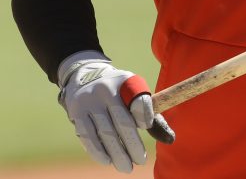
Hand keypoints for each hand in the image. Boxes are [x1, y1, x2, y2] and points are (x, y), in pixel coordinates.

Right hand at [57, 51, 174, 172]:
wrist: (84, 77)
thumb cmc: (117, 90)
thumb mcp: (133, 90)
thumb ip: (148, 112)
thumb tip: (169, 139)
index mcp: (125, 81)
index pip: (138, 98)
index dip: (145, 114)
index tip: (147, 127)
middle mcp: (106, 90)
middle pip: (122, 121)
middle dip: (133, 144)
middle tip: (141, 161)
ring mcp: (89, 101)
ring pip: (105, 132)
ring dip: (117, 153)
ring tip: (127, 167)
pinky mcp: (76, 112)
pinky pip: (88, 135)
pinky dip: (98, 150)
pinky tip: (107, 161)